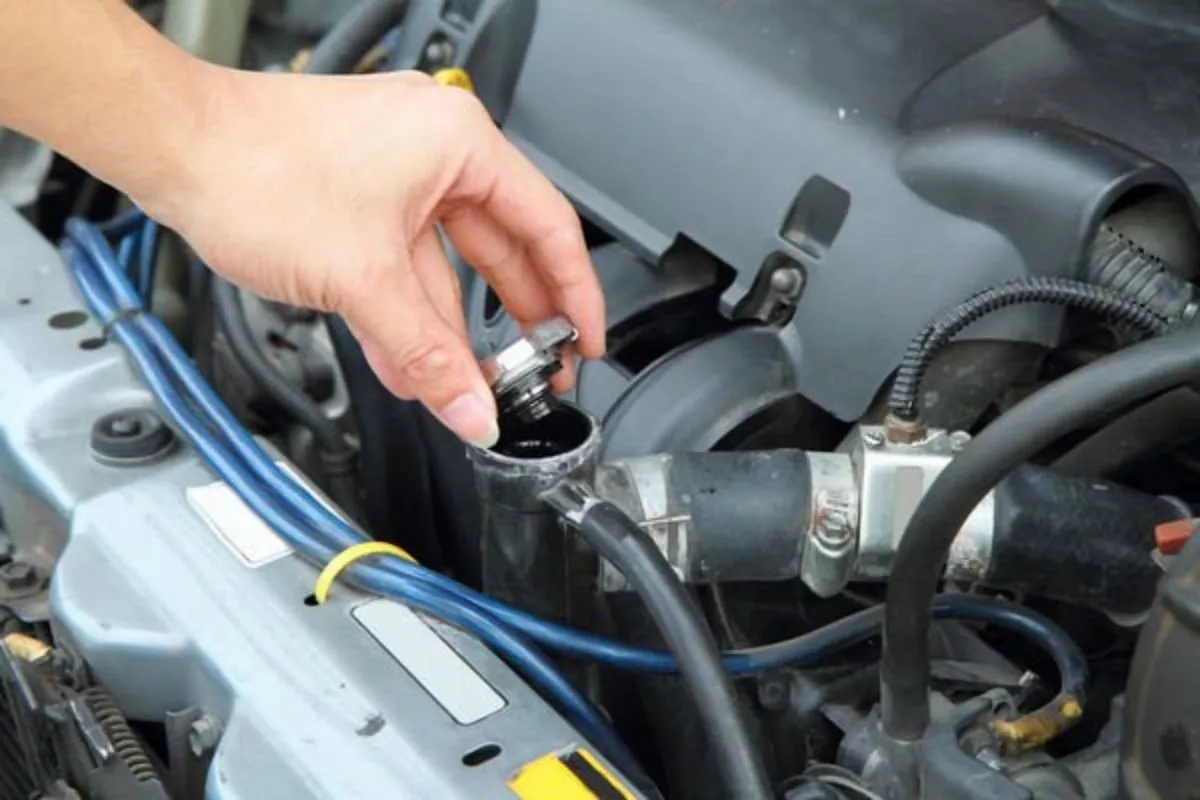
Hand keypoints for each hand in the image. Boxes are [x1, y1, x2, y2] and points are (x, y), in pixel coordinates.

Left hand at [141, 67, 604, 447]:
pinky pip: (404, 262)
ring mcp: (395, 172)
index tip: (584, 341)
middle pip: (501, 249)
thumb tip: (472, 407)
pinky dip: (407, 312)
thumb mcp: (365, 279)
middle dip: (512, 320)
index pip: (548, 227)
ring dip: (448, 330)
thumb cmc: (256, 167)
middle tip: (534, 371)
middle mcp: (435, 150)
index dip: (574, 294)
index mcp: (460, 144)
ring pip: (445, 266)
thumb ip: (428, 355)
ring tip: (462, 385)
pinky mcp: (360, 194)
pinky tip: (410, 362)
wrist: (172, 149)